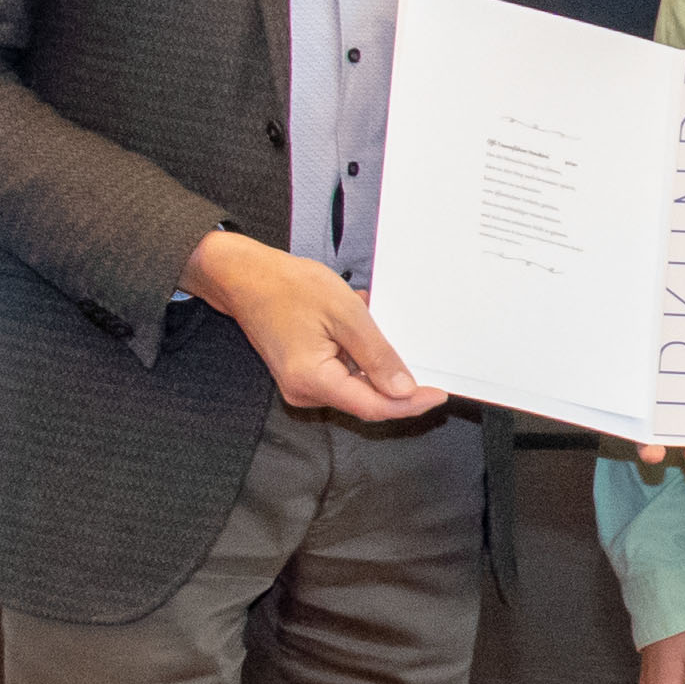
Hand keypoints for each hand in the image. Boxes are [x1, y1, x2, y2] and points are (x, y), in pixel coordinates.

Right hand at [182, 231, 449, 422]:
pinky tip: (362, 327)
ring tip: (381, 326)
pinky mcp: (303, 375)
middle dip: (397, 384)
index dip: (410, 404)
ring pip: (357, 387)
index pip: (373, 407)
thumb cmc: (288, 287)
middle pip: (366, 401)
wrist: (244, 277)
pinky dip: (360, 356)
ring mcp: (302, 386)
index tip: (439, 393)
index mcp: (312, 380)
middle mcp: (304, 392)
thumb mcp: (345, 314)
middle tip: (426, 360)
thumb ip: (377, 356)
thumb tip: (404, 390)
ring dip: (377, 363)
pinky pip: (343, 374)